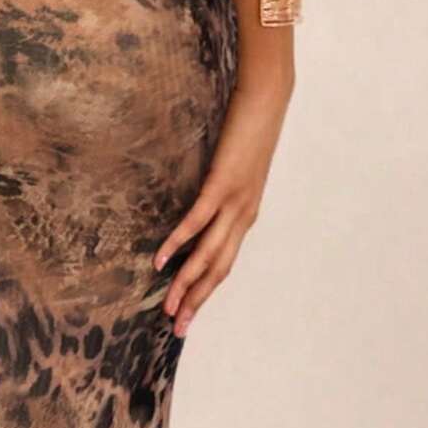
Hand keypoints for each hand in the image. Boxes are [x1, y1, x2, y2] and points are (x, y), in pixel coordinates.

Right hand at [153, 72, 293, 337]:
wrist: (267, 99)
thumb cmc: (248, 131)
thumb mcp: (236, 170)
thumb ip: (221, 193)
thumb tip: (202, 208)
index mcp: (245, 217)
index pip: (223, 265)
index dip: (205, 293)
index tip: (187, 317)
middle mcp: (243, 217)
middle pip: (217, 270)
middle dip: (197, 301)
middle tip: (177, 327)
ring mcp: (234, 203)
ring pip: (208, 254)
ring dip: (187, 283)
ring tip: (169, 306)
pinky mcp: (222, 185)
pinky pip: (197, 222)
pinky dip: (178, 243)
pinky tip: (160, 260)